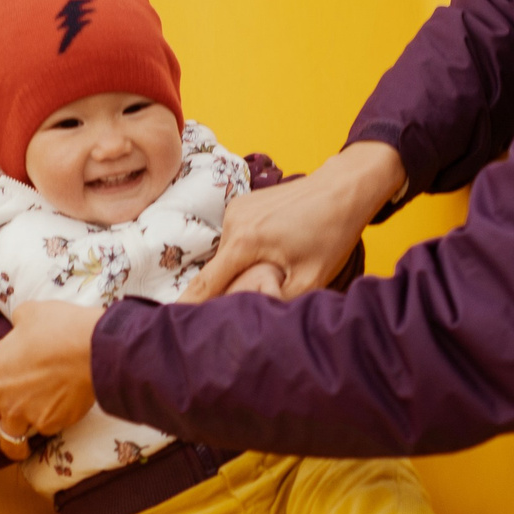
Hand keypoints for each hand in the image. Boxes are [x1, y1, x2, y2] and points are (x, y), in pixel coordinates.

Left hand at [0, 302, 102, 440]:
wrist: (94, 349)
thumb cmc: (56, 328)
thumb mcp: (28, 314)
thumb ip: (17, 327)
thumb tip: (19, 329)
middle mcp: (7, 405)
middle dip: (4, 423)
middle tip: (13, 418)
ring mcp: (33, 418)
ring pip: (24, 433)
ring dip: (28, 427)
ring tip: (38, 421)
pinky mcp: (57, 423)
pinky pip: (51, 425)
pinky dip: (55, 418)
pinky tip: (65, 403)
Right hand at [184, 141, 406, 302]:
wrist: (343, 188)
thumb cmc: (331, 232)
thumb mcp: (311, 278)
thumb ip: (276, 302)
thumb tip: (250, 320)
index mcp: (244, 241)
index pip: (205, 284)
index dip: (188, 307)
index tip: (170, 325)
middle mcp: (233, 222)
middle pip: (218, 271)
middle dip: (227, 289)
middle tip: (247, 306)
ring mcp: (235, 210)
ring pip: (228, 256)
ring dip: (240, 270)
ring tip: (274, 271)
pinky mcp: (242, 204)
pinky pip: (236, 239)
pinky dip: (246, 252)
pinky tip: (274, 252)